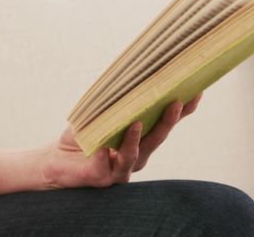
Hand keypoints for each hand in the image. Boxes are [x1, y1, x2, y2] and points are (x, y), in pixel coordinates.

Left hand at [40, 93, 201, 188]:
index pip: (164, 124)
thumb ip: (115, 103)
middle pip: (155, 139)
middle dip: (167, 121)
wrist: (56, 161)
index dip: (182, 111)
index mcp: (140, 141)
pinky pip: (103, 167)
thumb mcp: (98, 115)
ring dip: (135, 139)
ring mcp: (120, 170)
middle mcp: (136, 157)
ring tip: (136, 123)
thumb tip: (129, 74)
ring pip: (133, 155)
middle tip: (176, 102)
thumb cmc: (81, 136)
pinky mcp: (100, 179)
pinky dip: (103, 157)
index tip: (197, 91)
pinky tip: (102, 148)